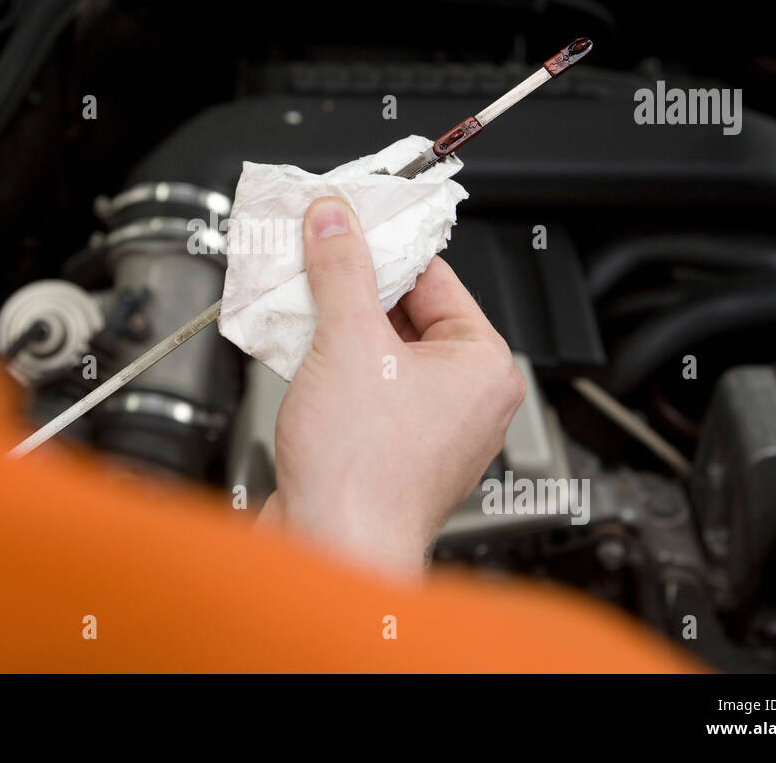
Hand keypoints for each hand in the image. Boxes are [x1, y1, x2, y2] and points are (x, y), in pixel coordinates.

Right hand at [267, 195, 525, 577]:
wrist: (334, 554)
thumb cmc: (365, 475)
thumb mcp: (348, 341)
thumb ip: (341, 270)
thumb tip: (336, 222)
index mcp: (483, 365)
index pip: (435, 276)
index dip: (383, 244)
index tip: (344, 221)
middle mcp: (464, 398)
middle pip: (403, 311)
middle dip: (350, 286)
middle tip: (311, 254)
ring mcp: (426, 427)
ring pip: (377, 349)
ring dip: (332, 323)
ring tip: (296, 297)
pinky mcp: (386, 449)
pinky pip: (360, 385)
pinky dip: (327, 363)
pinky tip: (293, 345)